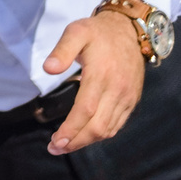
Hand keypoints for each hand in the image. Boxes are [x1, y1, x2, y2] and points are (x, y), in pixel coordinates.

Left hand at [42, 11, 147, 154]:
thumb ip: (62, 50)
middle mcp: (117, 90)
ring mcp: (126, 98)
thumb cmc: (98, 32)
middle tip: (55, 148)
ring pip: (107, 129)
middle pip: (97, 126)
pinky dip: (100, 134)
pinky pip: (116, 125)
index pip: (85, 110)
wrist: (130, 31)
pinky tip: (85, 135)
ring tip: (67, 145)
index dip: (71, 129)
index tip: (56, 141)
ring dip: (86, 141)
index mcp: (101, 75)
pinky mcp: (131, 101)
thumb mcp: (76, 31)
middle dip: (75, 141)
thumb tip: (48, 69)